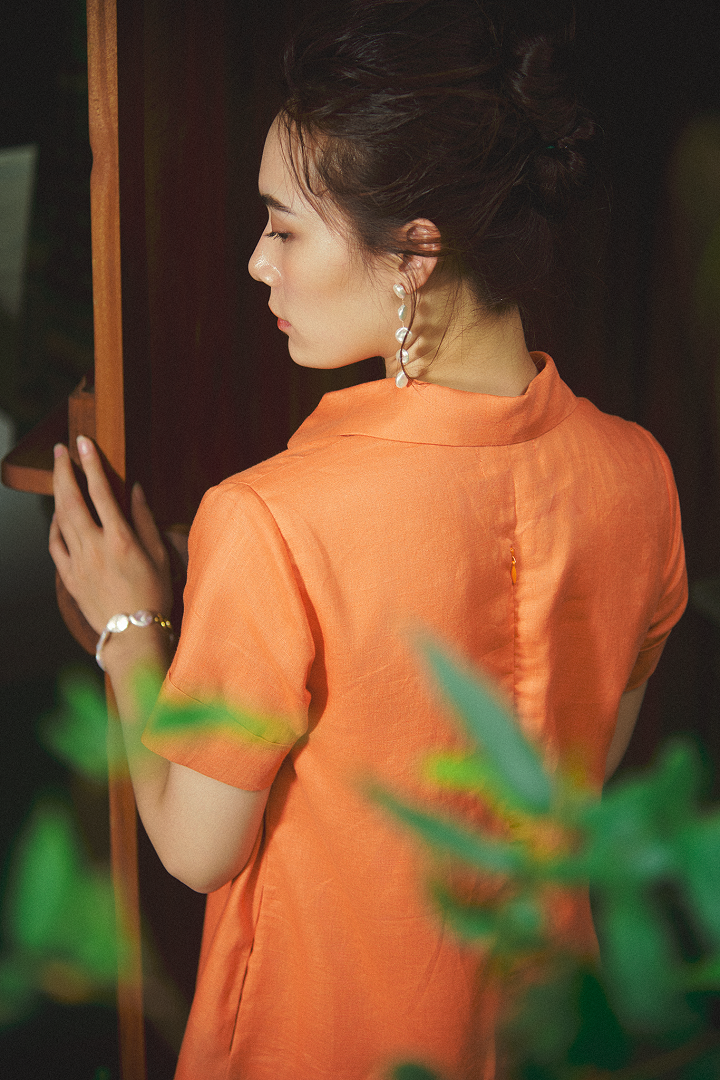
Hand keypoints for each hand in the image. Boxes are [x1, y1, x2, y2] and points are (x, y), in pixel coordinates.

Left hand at [50, 436, 172, 634]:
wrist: (133, 636)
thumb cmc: (154, 595)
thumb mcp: (159, 555)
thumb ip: (145, 519)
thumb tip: (134, 490)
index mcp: (121, 540)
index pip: (101, 492)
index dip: (91, 464)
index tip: (84, 443)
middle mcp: (95, 548)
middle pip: (72, 499)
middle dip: (64, 470)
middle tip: (61, 450)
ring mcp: (78, 563)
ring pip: (61, 518)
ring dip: (58, 492)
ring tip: (59, 474)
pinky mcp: (69, 577)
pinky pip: (55, 544)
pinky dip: (54, 525)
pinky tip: (58, 514)